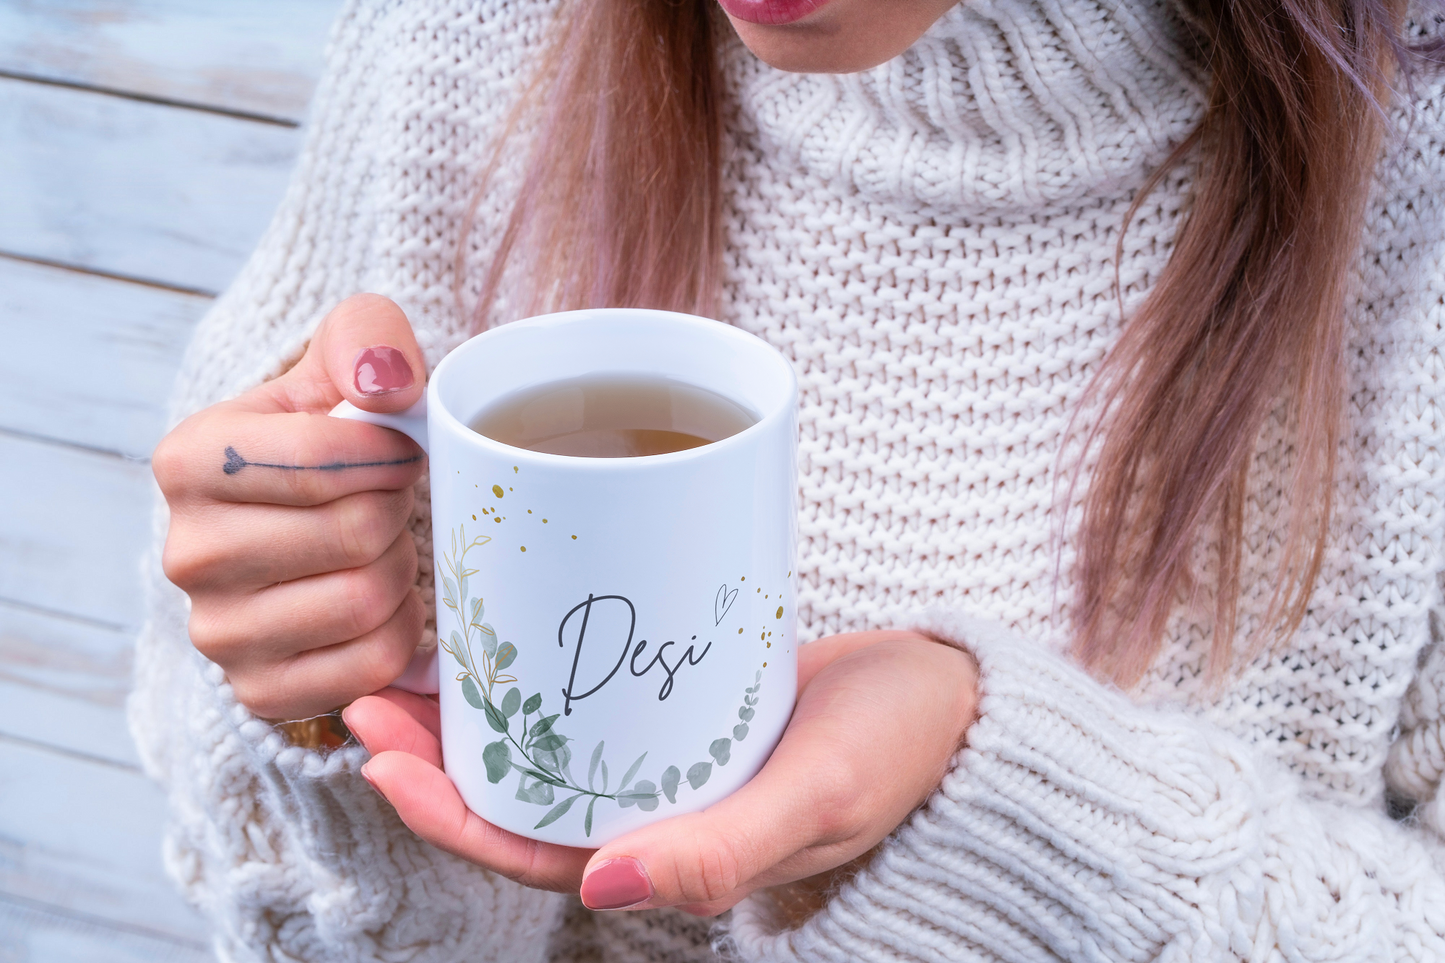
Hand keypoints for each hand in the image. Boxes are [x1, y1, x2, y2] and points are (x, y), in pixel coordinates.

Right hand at [154, 294, 428, 718]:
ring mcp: (217, 631)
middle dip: (397, 511)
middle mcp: (187, 552)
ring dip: (400, 568)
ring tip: (383, 546)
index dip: (390, 452)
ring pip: (366, 600)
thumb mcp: (341, 362)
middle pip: (355, 532)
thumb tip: (386, 382)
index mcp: (190, 459)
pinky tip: (381, 599)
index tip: (400, 449)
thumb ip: (366, 338)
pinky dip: (400, 629)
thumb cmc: (330, 436)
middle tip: (392, 501)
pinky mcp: (260, 689)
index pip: (325, 458)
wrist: (306, 523)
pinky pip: (372, 662)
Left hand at [345, 630, 977, 915]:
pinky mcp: (688, 706)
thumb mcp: (818, 801)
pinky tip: (511, 628)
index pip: (534, 850)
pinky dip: (545, 673)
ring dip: (480, 712)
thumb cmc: (901, 755)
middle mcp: (658, 812)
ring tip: (415, 656)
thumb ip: (718, 854)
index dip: (449, 815)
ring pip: (551, 747)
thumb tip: (599, 890)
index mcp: (674, 856)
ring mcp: (670, 758)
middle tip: (373, 687)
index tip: (383, 751)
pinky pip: (597, 698)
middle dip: (439, 756)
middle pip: (523, 796)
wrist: (959, 699)